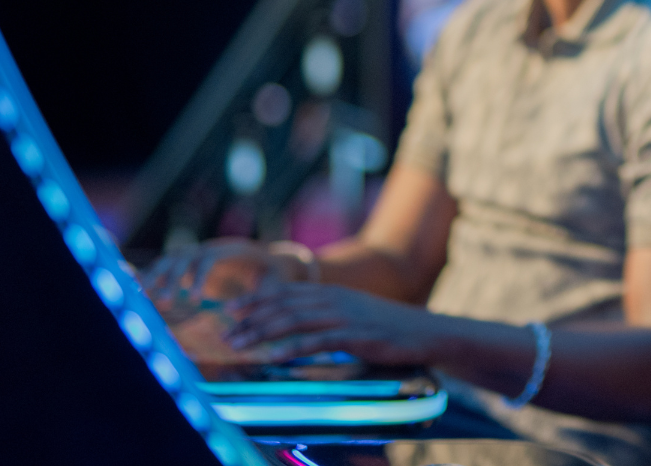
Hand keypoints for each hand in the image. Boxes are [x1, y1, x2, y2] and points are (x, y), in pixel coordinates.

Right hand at [142, 239, 302, 318]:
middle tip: (161, 301)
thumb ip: (263, 294)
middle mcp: (207, 248)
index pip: (208, 259)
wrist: (269, 259)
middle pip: (182, 257)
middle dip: (169, 278)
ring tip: (141, 296)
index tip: (195, 299)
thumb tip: (249, 311)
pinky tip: (138, 294)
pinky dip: (152, 278)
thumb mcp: (274, 282)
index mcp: (228, 250)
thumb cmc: (273, 273)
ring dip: (154, 277)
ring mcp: (195, 254)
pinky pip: (165, 269)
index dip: (199, 277)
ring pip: (168, 261)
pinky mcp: (187, 264)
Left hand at [223, 281, 443, 365]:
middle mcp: (334, 299)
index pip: (285, 292)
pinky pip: (318, 341)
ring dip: (262, 332)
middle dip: (250, 319)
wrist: (426, 332)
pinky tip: (273, 358)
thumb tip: (296, 323)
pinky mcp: (357, 336)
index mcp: (331, 292)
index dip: (255, 300)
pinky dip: (292, 348)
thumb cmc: (387, 328)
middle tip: (224, 333)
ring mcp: (345, 316)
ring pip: (294, 319)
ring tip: (239, 345)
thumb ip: (325, 315)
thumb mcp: (352, 314)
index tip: (229, 311)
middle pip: (283, 305)